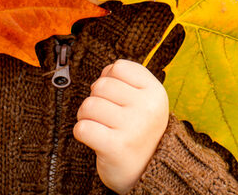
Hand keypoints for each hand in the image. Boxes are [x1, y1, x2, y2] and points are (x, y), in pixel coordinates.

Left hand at [74, 59, 168, 193]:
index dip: (110, 77)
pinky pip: (83, 128)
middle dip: (96, 97)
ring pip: (89, 105)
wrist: (147, 171)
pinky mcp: (115, 147)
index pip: (119, 67)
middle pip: (101, 85)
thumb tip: (101, 76)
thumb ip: (126, 79)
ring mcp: (132, 128)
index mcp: (155, 92)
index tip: (115, 95)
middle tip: (105, 114)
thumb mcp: (146, 98)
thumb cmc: (139, 127)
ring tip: (99, 125)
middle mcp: (147, 108)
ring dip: (86, 115)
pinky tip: (93, 137)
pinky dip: (81, 131)